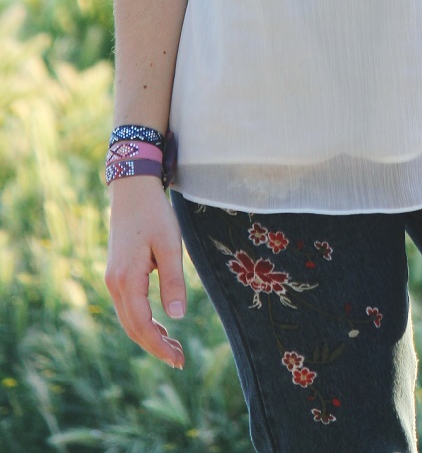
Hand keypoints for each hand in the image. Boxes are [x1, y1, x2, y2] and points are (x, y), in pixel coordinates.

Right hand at [105, 177, 186, 368]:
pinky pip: (128, 307)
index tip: (179, 359)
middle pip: (132, 328)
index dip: (159, 346)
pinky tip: (159, 325)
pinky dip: (142, 321)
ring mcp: (112, 279)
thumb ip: (173, 281)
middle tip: (180, 359)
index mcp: (126, 280)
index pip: (142, 325)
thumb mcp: (170, 245)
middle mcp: (114, 284)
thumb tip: (177, 317)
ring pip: (128, 319)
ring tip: (173, 346)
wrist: (132, 190)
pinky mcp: (116, 274)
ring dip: (149, 336)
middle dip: (155, 346)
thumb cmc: (154, 214)